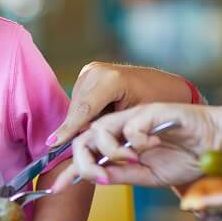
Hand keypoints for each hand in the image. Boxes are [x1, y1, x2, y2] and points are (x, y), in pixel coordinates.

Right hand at [47, 63, 195, 148]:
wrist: (168, 86)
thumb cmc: (160, 104)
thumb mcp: (138, 119)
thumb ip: (111, 129)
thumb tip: (86, 141)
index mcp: (111, 79)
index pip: (84, 109)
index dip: (69, 128)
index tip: (53, 143)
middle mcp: (96, 71)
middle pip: (77, 109)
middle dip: (77, 129)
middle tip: (78, 149)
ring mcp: (91, 71)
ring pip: (76, 106)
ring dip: (82, 122)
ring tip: (97, 135)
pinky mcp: (88, 74)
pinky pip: (81, 101)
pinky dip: (85, 114)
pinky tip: (97, 123)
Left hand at [55, 103, 221, 187]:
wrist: (217, 146)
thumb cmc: (186, 158)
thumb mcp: (147, 175)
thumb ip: (121, 175)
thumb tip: (93, 179)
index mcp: (120, 142)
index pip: (87, 152)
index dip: (70, 170)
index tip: (57, 188)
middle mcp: (123, 126)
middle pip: (86, 137)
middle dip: (82, 159)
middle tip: (97, 177)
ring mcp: (137, 117)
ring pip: (102, 128)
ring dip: (110, 150)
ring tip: (130, 161)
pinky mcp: (154, 111)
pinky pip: (132, 124)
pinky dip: (136, 140)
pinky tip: (151, 147)